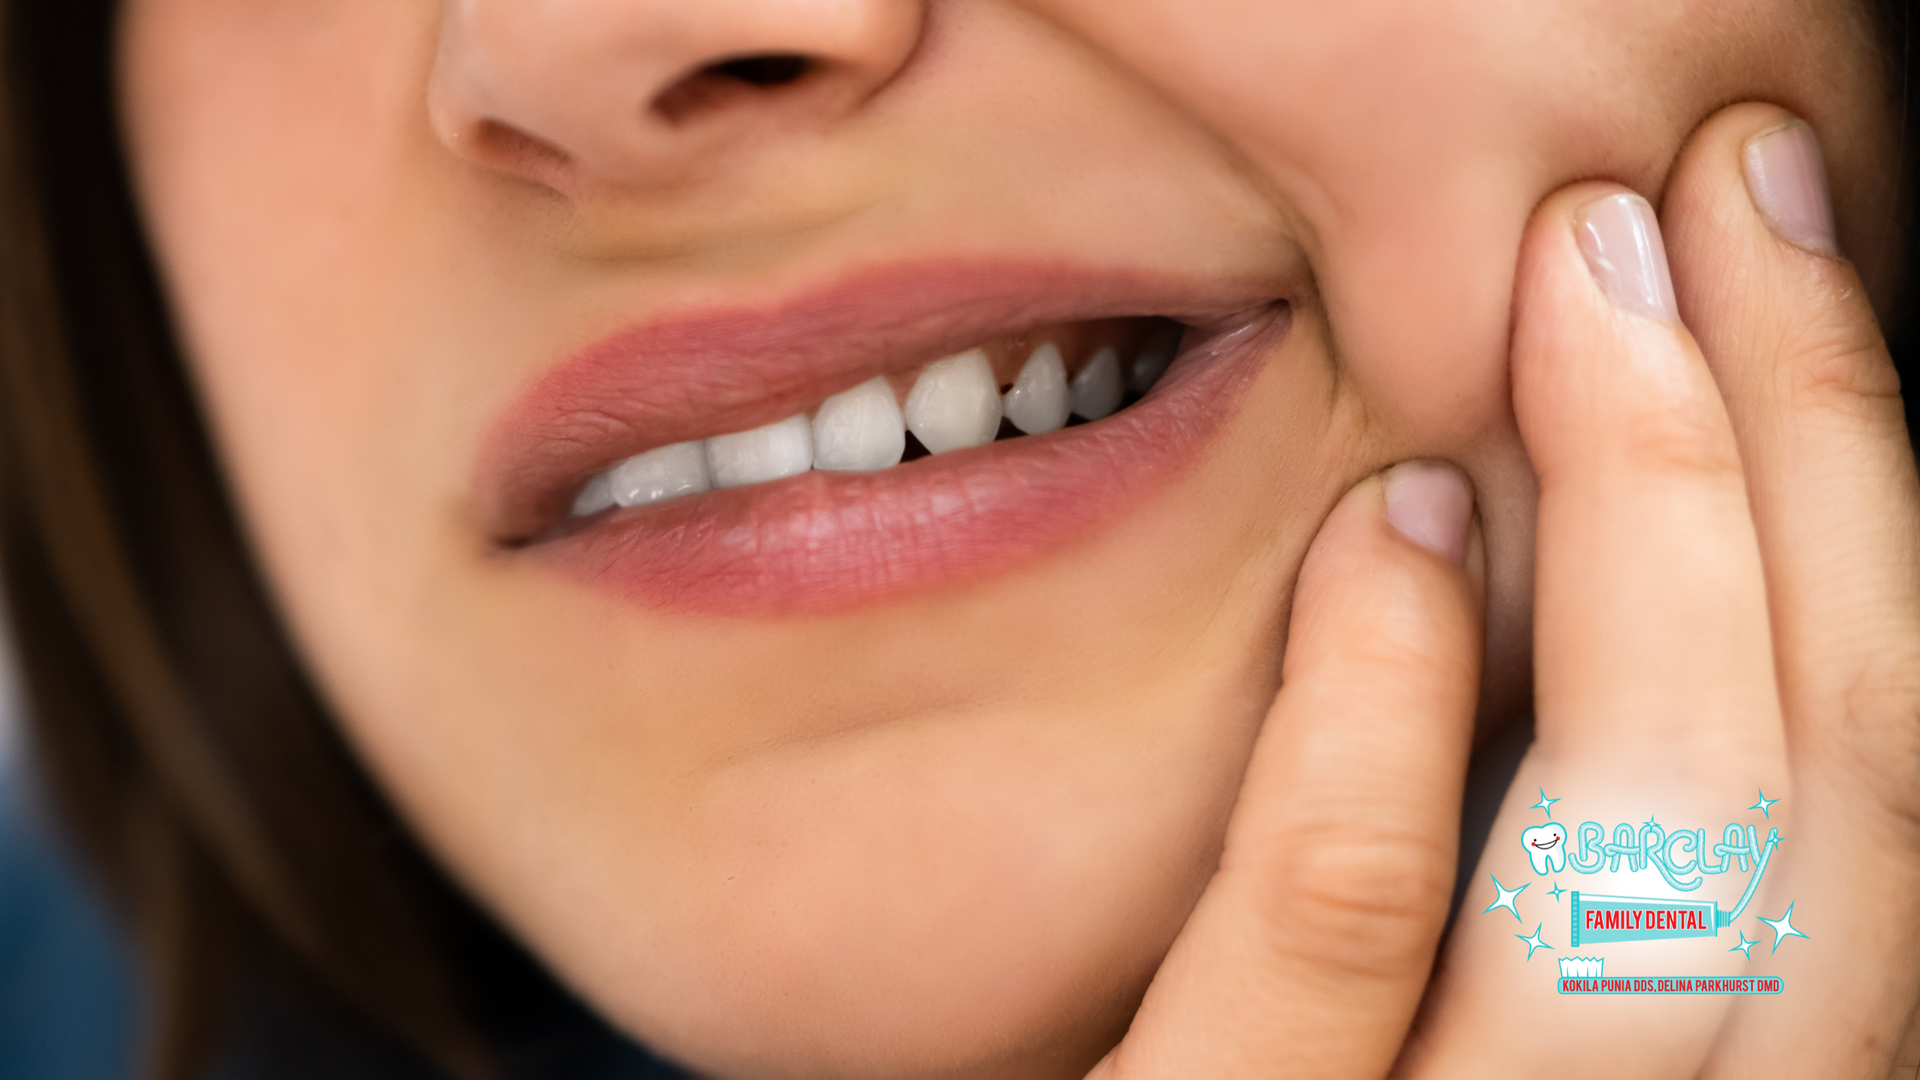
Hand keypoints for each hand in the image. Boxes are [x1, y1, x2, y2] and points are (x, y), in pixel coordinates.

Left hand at [1085, 100, 1919, 1078]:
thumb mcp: (1454, 1022)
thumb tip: (1591, 563)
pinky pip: (1336, 934)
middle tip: (1712, 200)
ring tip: (1589, 285)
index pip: (1871, 813)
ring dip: (1653, 528)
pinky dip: (1384, 712)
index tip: (1776, 261)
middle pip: (1821, 811)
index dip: (1855, 509)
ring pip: (1652, 863)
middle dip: (1799, 458)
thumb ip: (1552, 879)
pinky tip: (1389, 522)